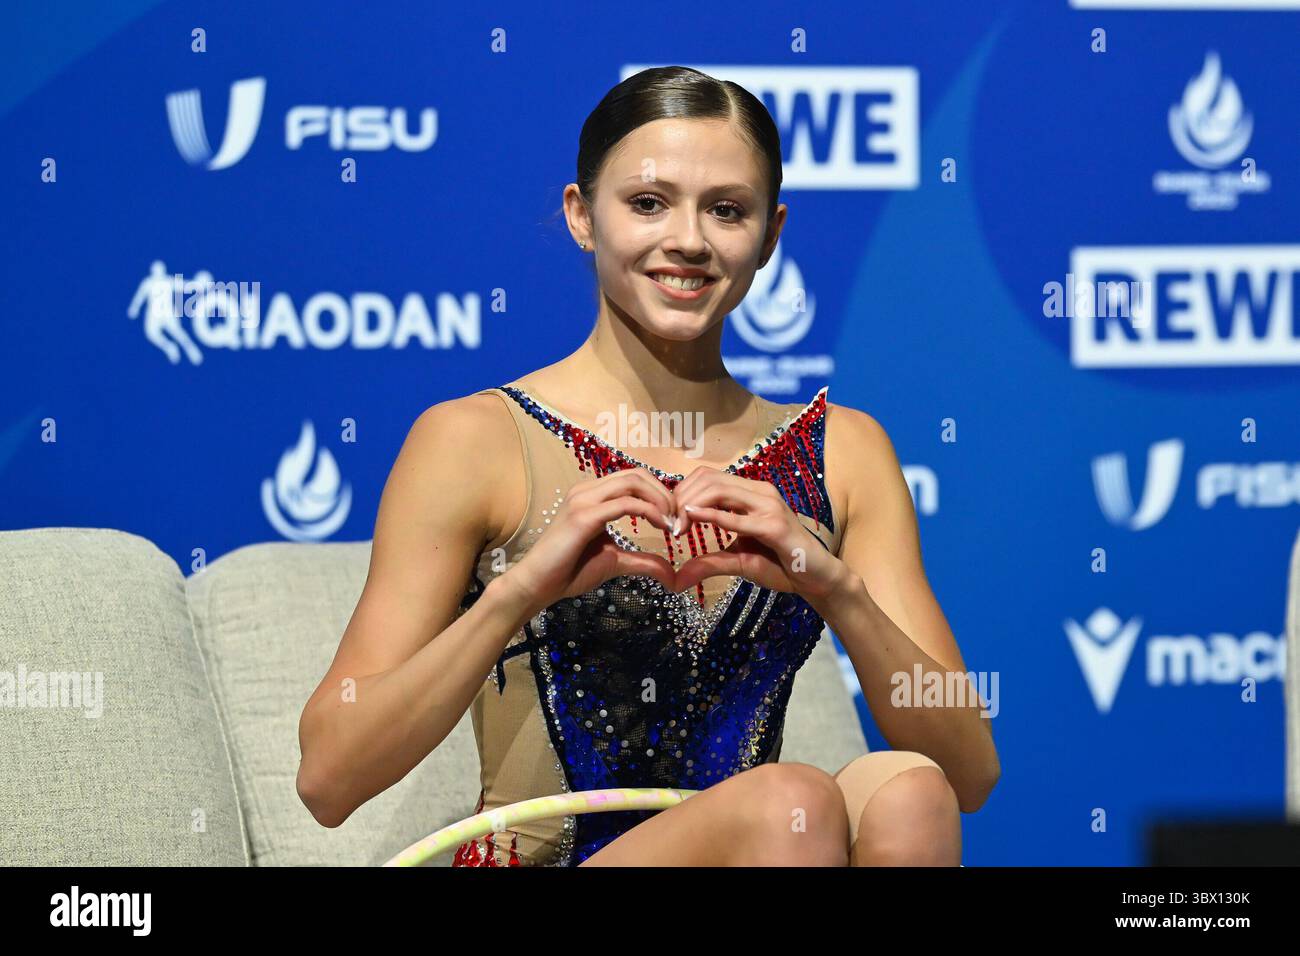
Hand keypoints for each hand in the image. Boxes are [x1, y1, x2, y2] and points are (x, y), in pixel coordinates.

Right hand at [501, 467, 677, 616]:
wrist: (536, 585)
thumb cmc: (569, 572)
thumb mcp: (615, 562)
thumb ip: (642, 561)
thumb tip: (672, 574)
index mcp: (592, 495)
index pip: (634, 478)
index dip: (660, 493)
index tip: (675, 519)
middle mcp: (587, 490)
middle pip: (637, 474)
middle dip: (665, 493)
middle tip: (679, 518)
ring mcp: (583, 500)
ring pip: (633, 481)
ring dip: (660, 499)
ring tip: (672, 522)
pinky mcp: (583, 515)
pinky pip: (626, 503)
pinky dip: (650, 512)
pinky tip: (662, 526)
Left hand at [670, 467, 847, 602]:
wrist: (817, 577)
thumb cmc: (780, 564)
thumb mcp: (738, 561)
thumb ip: (709, 563)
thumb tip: (677, 578)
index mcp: (751, 494)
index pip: (708, 477)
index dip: (682, 492)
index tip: (669, 518)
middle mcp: (760, 492)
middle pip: (709, 479)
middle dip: (681, 497)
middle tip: (668, 524)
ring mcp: (770, 507)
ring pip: (721, 490)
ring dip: (691, 505)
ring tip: (677, 527)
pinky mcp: (776, 527)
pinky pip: (739, 518)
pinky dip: (713, 516)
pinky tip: (693, 517)